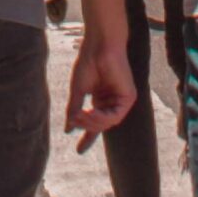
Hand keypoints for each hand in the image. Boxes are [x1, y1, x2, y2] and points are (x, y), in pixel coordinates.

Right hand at [65, 29, 135, 148]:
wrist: (99, 45)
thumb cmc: (88, 62)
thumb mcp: (78, 90)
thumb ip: (74, 109)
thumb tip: (68, 128)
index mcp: (101, 99)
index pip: (95, 123)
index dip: (87, 137)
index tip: (78, 151)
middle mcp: (112, 101)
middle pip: (100, 124)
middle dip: (87, 125)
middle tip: (75, 119)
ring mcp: (121, 100)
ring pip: (108, 123)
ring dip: (93, 121)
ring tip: (80, 114)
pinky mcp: (129, 97)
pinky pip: (116, 116)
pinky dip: (102, 117)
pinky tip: (91, 111)